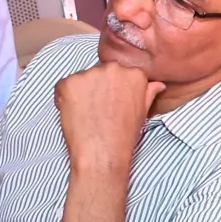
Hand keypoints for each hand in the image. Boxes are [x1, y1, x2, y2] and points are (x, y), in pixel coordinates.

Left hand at [55, 61, 157, 176]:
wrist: (102, 153)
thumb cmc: (123, 136)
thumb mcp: (143, 113)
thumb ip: (148, 93)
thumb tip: (157, 85)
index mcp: (134, 74)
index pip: (120, 72)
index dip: (114, 88)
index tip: (112, 100)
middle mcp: (112, 69)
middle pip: (101, 72)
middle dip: (98, 86)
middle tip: (98, 108)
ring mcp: (89, 74)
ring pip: (82, 78)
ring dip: (81, 91)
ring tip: (87, 113)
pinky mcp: (68, 83)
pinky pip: (64, 86)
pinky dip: (65, 98)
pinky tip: (74, 113)